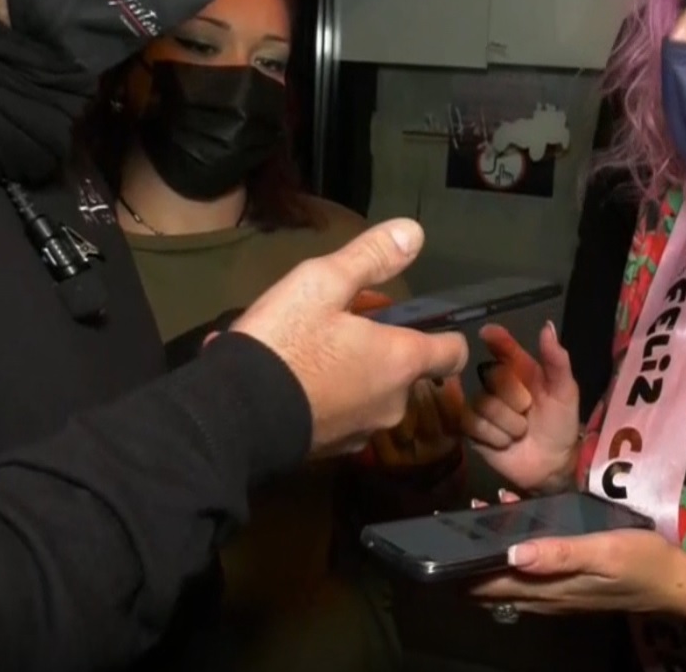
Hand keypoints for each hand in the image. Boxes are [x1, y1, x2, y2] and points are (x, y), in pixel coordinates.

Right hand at [231, 219, 468, 456]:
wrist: (233, 415)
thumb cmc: (287, 344)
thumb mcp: (322, 284)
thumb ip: (371, 257)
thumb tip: (413, 233)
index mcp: (401, 362)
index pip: (452, 353)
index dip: (444, 335)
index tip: (418, 322)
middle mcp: (393, 404)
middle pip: (405, 371)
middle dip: (380, 347)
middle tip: (340, 323)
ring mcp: (362, 433)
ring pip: (370, 394)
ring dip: (351, 372)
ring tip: (308, 350)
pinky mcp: (330, 452)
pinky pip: (340, 416)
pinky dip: (327, 398)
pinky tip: (290, 381)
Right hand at [462, 322, 580, 494]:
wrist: (552, 465)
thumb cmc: (560, 424)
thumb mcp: (565, 392)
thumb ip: (557, 360)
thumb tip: (547, 327)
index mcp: (522, 370)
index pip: (504, 348)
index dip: (495, 339)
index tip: (487, 332)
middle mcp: (498, 384)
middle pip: (494, 376)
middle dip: (516, 398)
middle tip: (529, 412)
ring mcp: (482, 406)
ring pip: (486, 404)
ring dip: (510, 423)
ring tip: (521, 433)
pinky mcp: (472, 429)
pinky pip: (475, 424)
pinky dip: (496, 436)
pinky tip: (506, 443)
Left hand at [468, 529, 685, 615]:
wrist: (673, 584)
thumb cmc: (641, 561)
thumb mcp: (605, 550)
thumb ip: (558, 553)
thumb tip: (510, 553)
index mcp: (547, 587)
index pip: (486, 585)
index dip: (458, 567)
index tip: (437, 540)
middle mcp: (542, 597)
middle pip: (488, 585)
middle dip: (466, 558)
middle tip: (453, 521)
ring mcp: (552, 595)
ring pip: (505, 580)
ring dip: (487, 554)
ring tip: (479, 516)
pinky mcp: (564, 587)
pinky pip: (525, 575)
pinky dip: (510, 554)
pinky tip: (514, 525)